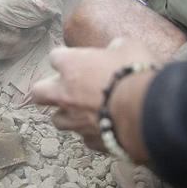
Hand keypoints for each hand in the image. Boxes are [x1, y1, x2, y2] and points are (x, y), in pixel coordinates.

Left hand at [31, 39, 158, 162]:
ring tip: (82, 111)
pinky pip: (86, 137)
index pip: (54, 57)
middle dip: (46, 91)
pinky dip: (93, 133)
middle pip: (39, 93)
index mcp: (71, 66)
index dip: (65, 59)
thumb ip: (115, 48)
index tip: (75, 59)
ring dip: (67, 115)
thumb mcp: (129, 47)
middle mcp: (65, 93)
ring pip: (58, 120)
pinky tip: (105, 128)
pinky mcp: (91, 140)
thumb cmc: (136, 74)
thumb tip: (115, 49)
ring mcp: (75, 120)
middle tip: (62, 88)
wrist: (147, 112)